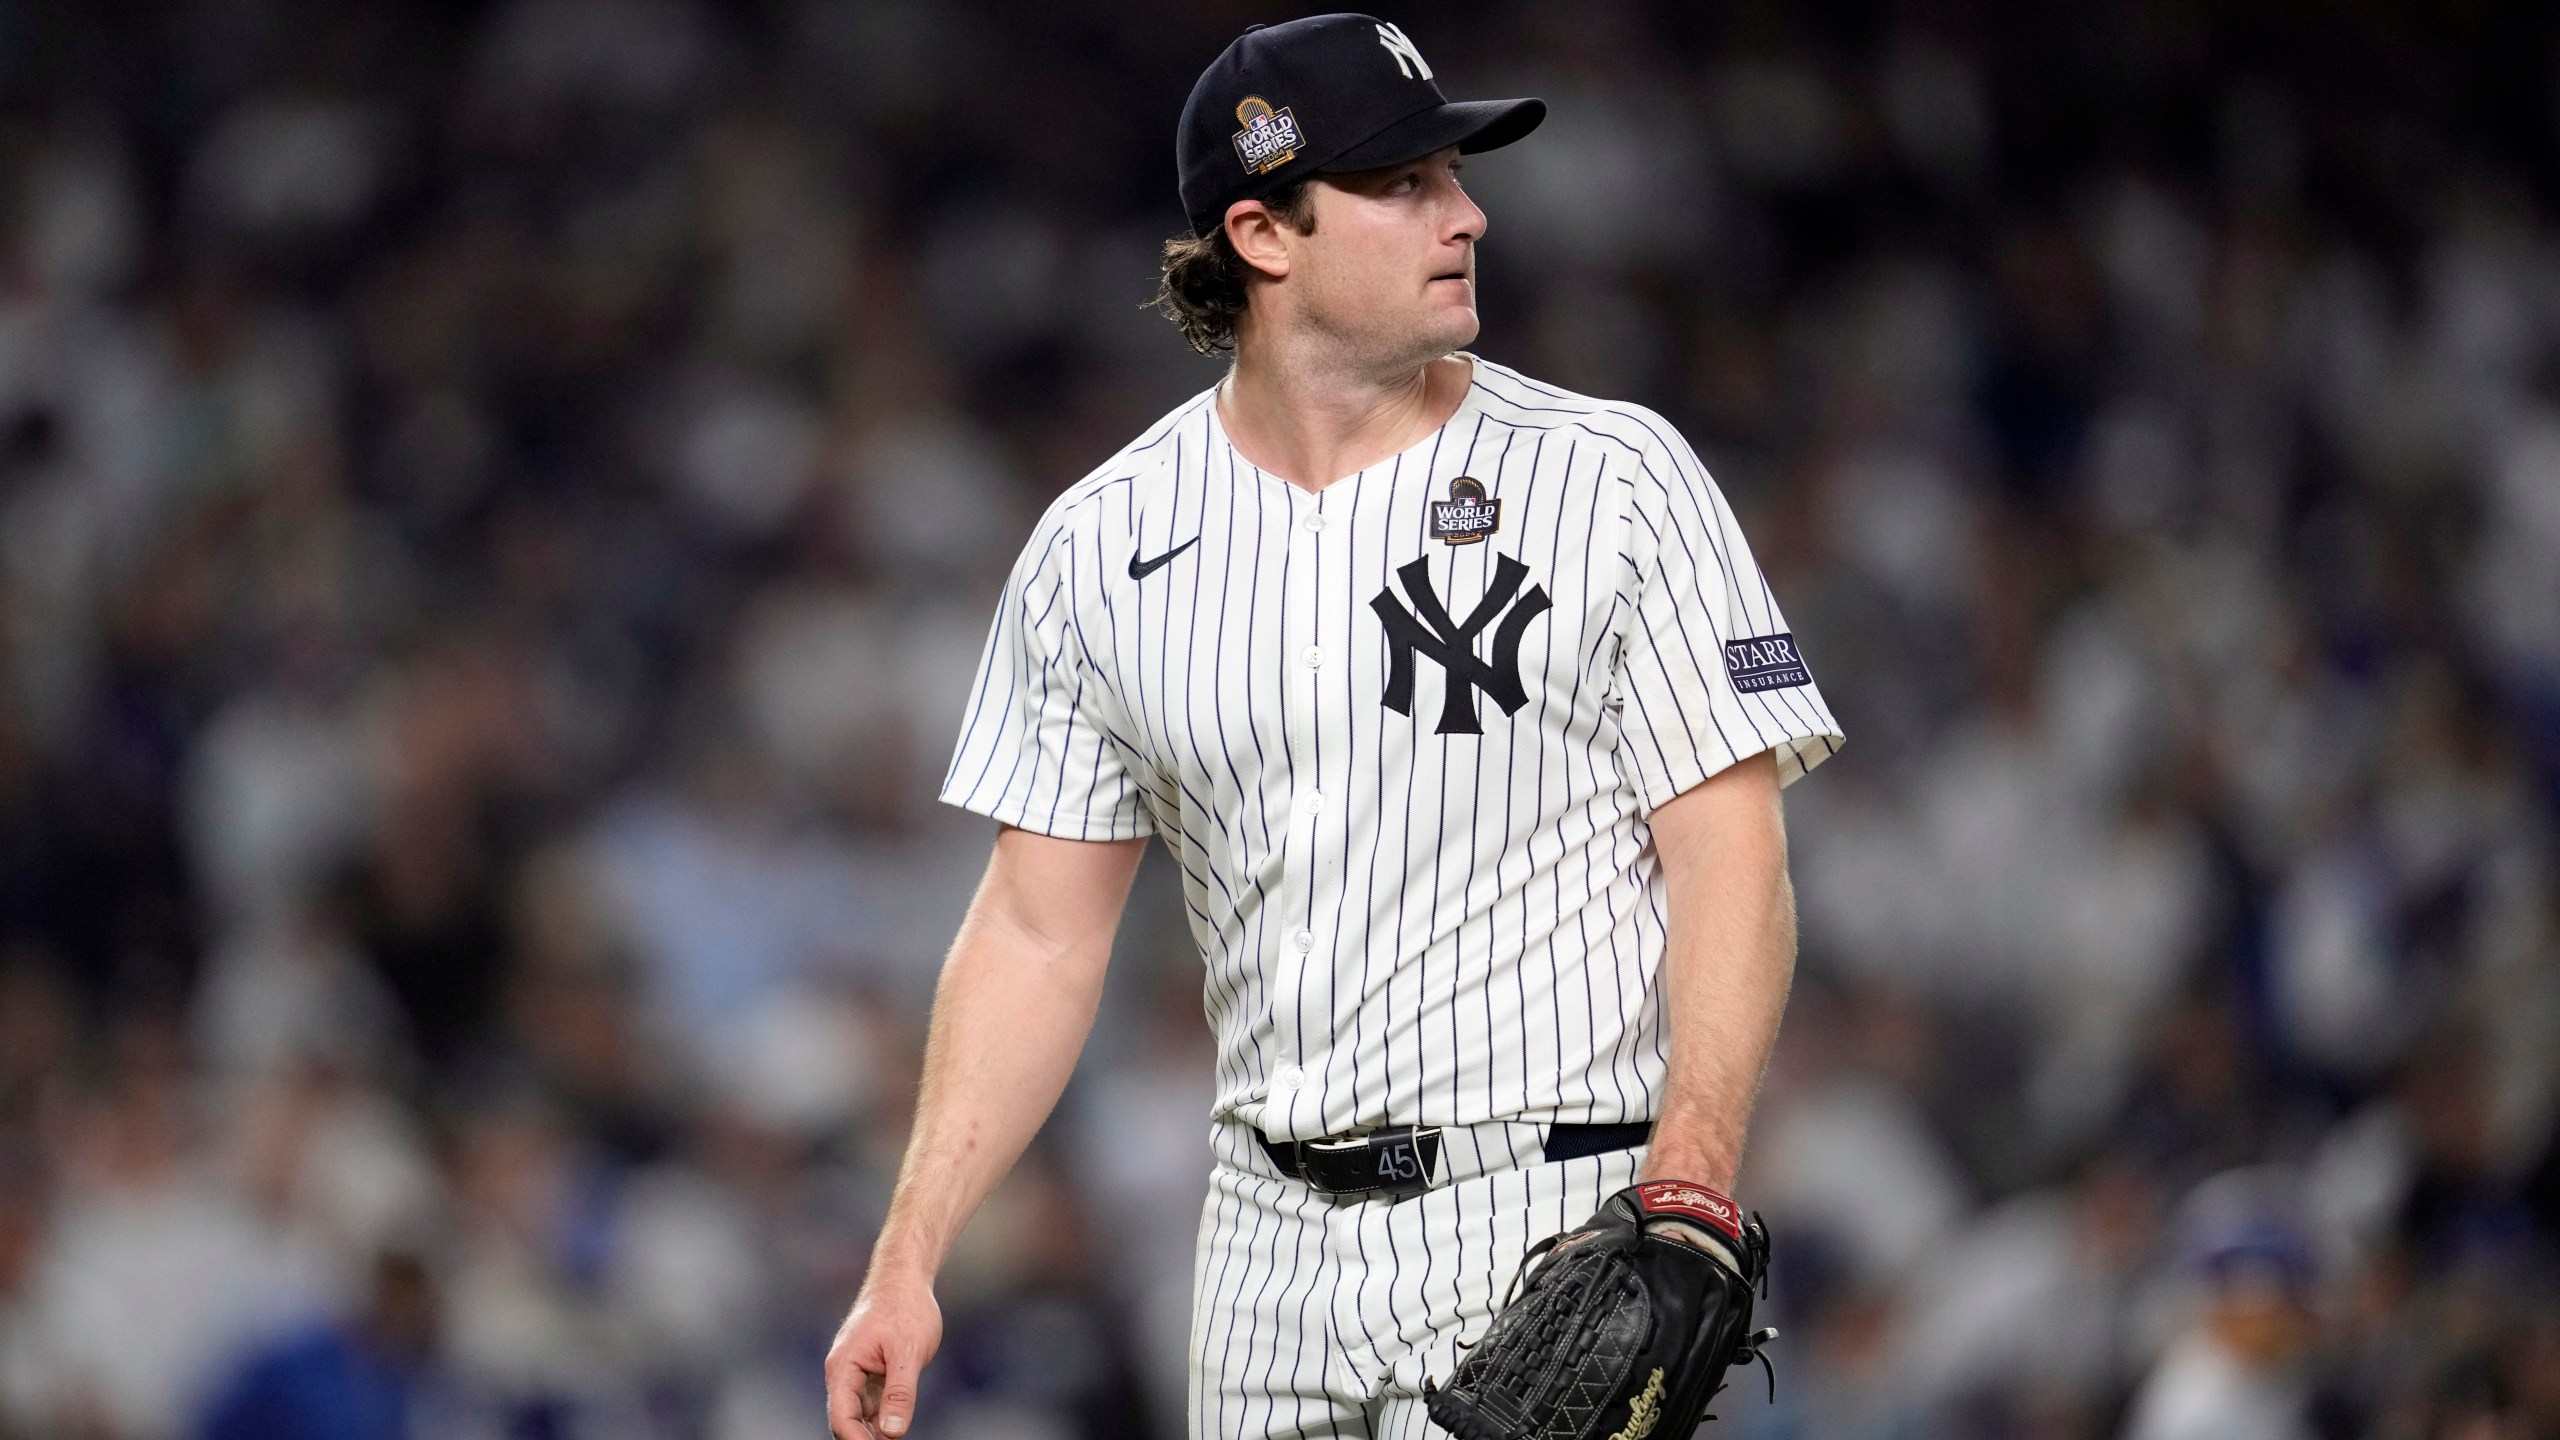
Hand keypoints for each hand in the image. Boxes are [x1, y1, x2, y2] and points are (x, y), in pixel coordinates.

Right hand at [826, 1268, 942, 1438]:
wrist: (906, 1278)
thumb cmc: (905, 1308)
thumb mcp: (909, 1353)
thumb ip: (900, 1393)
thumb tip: (893, 1433)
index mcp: (843, 1367)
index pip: (842, 1418)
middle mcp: (844, 1372)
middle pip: (847, 1419)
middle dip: (865, 1438)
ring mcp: (857, 1373)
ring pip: (861, 1414)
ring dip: (875, 1430)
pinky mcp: (872, 1371)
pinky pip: (873, 1402)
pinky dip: (883, 1417)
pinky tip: (896, 1429)